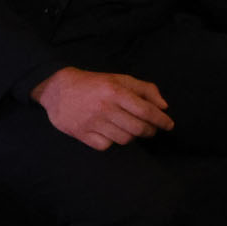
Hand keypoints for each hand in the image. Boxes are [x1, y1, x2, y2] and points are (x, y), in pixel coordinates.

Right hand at [32, 67, 173, 149]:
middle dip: (150, 131)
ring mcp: (91, 122)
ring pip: (124, 139)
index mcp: (115, 91)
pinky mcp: (80, 133)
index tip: (169, 125)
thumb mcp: (120, 79)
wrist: (58, 89)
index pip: (146, 110)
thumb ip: (145, 90)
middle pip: (138, 128)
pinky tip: (111, 133)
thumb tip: (164, 106)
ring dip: (133, 137)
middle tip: (152, 129)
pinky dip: (112, 142)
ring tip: (131, 129)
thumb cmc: (95, 84)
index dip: (161, 120)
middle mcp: (104, 107)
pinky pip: (106, 146)